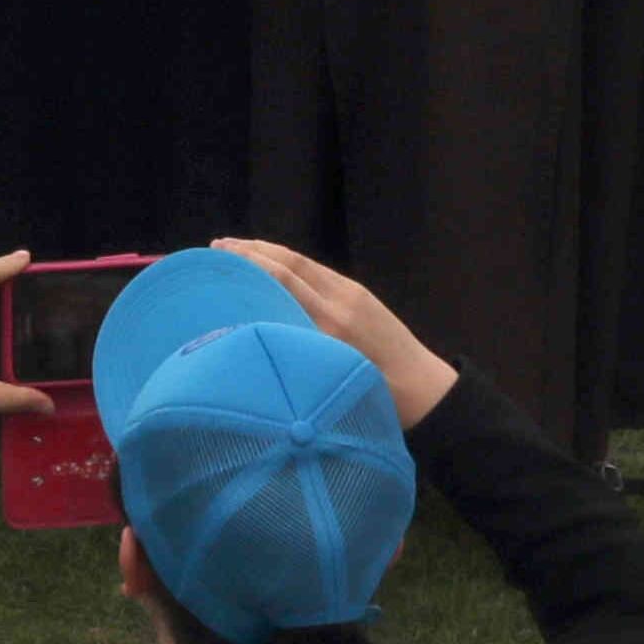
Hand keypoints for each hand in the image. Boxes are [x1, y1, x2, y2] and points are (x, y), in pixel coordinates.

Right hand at [208, 237, 460, 429]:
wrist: (427, 390)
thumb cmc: (377, 397)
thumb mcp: (332, 378)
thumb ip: (298, 352)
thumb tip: (256, 336)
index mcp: (330, 325)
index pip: (282, 279)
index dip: (248, 262)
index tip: (218, 255)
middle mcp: (338, 302)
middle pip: (289, 262)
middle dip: (250, 250)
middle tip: (216, 246)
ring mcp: (351, 294)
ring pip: (302, 262)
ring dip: (266, 251)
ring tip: (235, 247)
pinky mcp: (359, 293)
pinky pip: (317, 270)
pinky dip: (288, 261)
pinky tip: (272, 264)